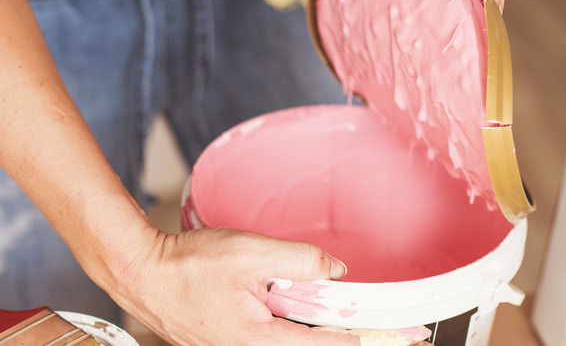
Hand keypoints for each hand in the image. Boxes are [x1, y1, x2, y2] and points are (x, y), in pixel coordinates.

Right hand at [114, 228, 426, 344]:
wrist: (139, 270)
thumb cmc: (185, 266)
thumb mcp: (252, 254)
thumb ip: (300, 261)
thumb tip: (336, 270)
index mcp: (259, 339)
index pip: (326, 343)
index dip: (365, 338)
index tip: (400, 338)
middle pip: (308, 344)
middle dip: (345, 334)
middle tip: (388, 329)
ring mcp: (235, 344)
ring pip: (290, 338)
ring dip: (318, 326)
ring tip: (352, 319)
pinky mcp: (227, 335)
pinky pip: (272, 333)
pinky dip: (295, 322)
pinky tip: (302, 306)